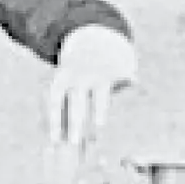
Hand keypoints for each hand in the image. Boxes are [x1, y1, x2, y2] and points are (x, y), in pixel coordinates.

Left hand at [47, 27, 136, 147]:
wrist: (96, 39)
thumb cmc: (76, 74)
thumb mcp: (66, 85)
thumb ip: (64, 111)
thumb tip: (59, 143)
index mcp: (62, 79)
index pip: (55, 102)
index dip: (54, 121)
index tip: (53, 141)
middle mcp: (80, 76)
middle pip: (76, 103)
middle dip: (75, 124)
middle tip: (74, 144)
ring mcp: (100, 72)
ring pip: (100, 97)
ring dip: (98, 111)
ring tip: (98, 125)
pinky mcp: (119, 70)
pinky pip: (123, 83)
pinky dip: (127, 82)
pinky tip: (131, 81)